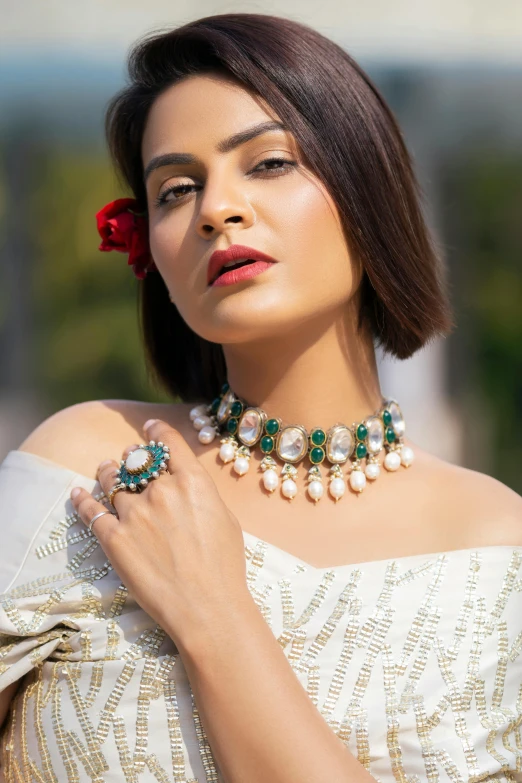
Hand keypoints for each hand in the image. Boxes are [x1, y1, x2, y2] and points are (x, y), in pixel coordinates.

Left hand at [70, 419, 248, 645]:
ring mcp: (135, 514)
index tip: (150, 428)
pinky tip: (78, 493)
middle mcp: (162, 490)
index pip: (169, 443)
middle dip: (133, 456)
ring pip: (113, 481)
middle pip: (138, 462)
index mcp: (193, 481)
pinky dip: (83, 500)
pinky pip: (92, 511)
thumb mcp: (225, 519)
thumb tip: (187, 485)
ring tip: (105, 468)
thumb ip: (202, 495)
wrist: (207, 607)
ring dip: (108, 471)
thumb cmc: (225, 567)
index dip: (157, 431)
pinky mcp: (114, 539)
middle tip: (129, 456)